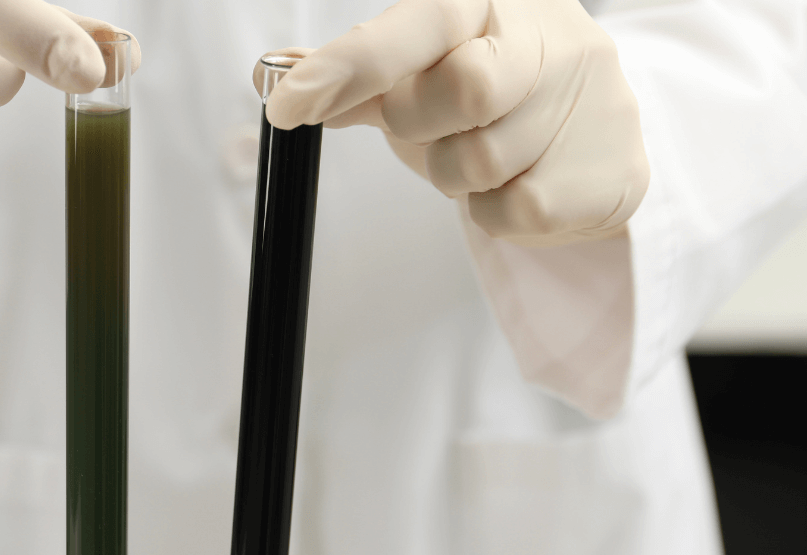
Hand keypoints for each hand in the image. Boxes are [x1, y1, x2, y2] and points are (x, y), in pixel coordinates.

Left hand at [255, 0, 647, 246]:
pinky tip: (517, 181)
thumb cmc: (492, 95)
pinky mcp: (609, 171)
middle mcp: (550, 36)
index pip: (418, 25)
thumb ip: (354, 77)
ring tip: (483, 151)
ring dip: (456, 173)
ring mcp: (591, 99)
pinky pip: (511, 211)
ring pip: (479, 161)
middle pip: (463, 88)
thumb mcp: (422, 73)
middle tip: (431, 124)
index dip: (350, 65)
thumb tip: (268, 76)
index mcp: (490, 1)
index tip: (289, 102)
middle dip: (422, 123)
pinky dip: (493, 210)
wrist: (595, 137)